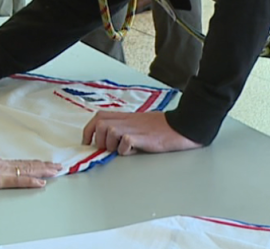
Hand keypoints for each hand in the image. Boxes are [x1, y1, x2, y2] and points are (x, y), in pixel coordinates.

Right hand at [0, 152, 61, 190]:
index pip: (20, 163)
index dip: (34, 164)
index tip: (46, 164)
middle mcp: (2, 165)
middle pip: (28, 165)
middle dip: (45, 166)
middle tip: (59, 167)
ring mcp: (1, 172)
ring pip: (28, 170)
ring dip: (44, 171)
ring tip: (56, 171)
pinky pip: (19, 181)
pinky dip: (32, 181)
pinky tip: (41, 182)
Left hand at [82, 111, 202, 154]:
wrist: (181, 126)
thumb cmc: (163, 127)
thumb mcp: (140, 123)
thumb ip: (126, 128)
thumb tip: (111, 141)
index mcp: (126, 117)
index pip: (99, 117)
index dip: (89, 130)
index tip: (88, 142)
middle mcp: (127, 121)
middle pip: (100, 124)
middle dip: (99, 140)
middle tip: (108, 150)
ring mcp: (134, 128)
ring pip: (109, 131)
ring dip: (111, 145)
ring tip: (121, 150)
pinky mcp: (142, 137)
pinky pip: (125, 142)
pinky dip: (124, 150)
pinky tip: (132, 151)